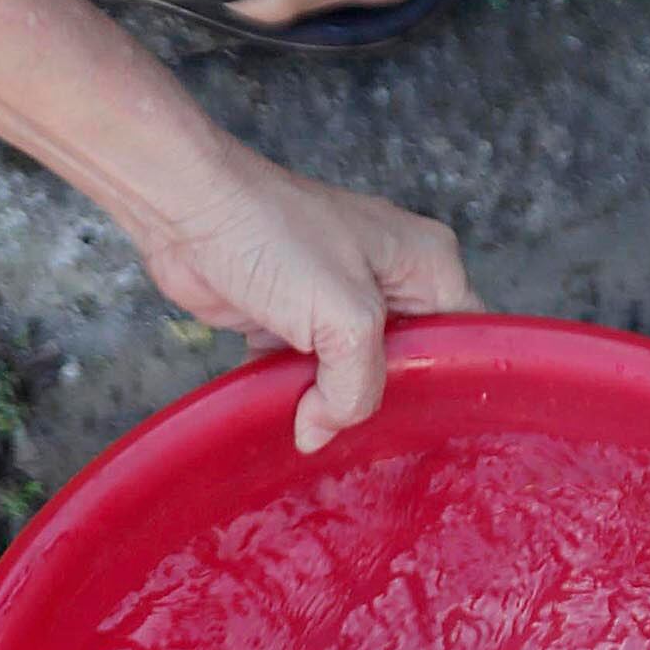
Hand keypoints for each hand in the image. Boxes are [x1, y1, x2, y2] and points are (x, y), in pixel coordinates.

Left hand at [128, 147, 475, 452]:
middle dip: (377, 402)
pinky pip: (305, 375)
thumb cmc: (274, 234)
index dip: (445, 388)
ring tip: (315, 432)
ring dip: (328, 405)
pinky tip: (280, 416)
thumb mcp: (345, 316)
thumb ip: (357, 386)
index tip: (420, 430)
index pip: (462, 341)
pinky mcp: (290, 319)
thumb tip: (322, 432)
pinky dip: (291, 397)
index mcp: (427, 264)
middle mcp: (390, 281)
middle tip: (361, 439)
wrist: (187, 209)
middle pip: (404, 367)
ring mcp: (337, 300)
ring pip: (349, 376)